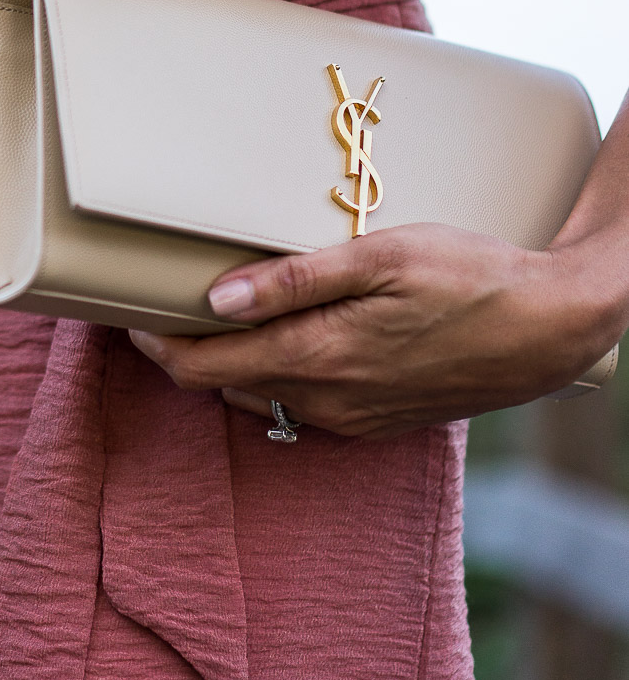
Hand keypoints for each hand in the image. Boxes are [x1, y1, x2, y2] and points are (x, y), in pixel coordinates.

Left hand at [127, 222, 625, 438]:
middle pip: (222, 385)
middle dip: (181, 350)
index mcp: (320, 358)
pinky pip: (301, 405)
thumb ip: (294, 279)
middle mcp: (328, 401)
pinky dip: (272, 374)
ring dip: (226, 363)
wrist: (553, 328)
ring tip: (211, 314)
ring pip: (260, 397)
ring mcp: (353, 418)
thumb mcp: (381, 257)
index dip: (155, 341)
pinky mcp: (377, 421)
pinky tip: (280, 338)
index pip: (202, 368)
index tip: (127, 308)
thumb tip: (217, 297)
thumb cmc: (471, 276)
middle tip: (157, 303)